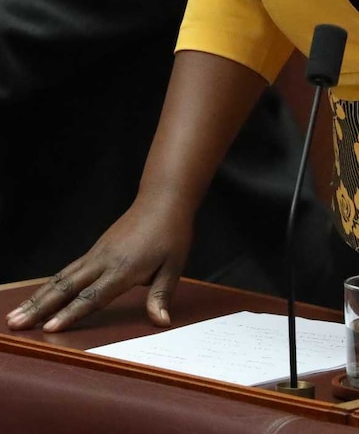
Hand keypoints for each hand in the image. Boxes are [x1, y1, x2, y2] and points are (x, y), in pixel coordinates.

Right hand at [5, 197, 192, 332]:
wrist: (162, 199)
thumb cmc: (171, 233)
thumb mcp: (174, 265)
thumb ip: (161, 295)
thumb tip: (162, 322)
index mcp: (124, 268)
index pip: (93, 296)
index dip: (71, 313)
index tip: (50, 328)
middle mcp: (104, 261)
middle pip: (66, 288)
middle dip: (39, 308)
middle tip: (15, 324)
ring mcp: (96, 254)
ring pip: (61, 279)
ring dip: (37, 298)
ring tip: (15, 316)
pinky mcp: (94, 251)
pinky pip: (67, 271)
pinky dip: (49, 286)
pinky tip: (37, 298)